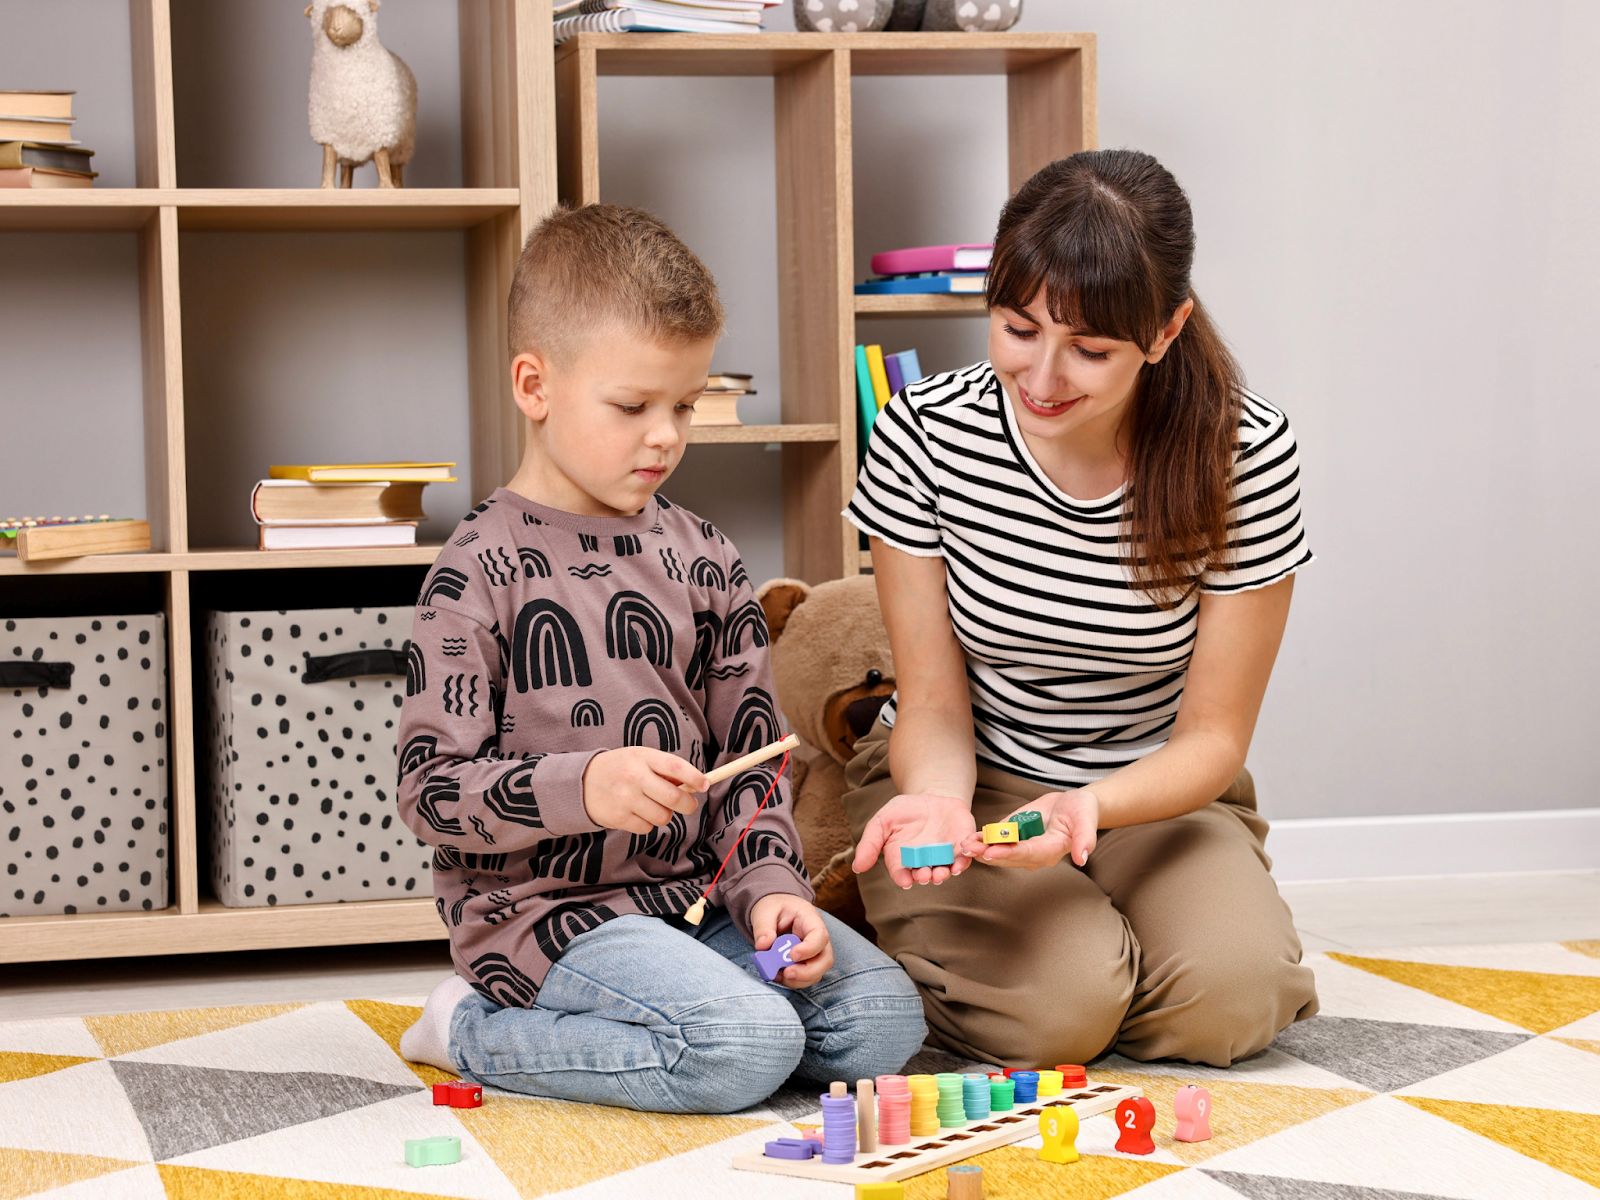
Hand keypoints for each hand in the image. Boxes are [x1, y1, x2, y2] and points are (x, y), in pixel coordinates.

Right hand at [581, 747, 706, 833]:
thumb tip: (695, 784)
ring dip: (665, 814)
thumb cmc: (621, 768)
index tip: (705, 784)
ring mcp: (626, 799)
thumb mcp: (640, 758)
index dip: (695, 777)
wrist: (582, 781)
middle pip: (674, 798)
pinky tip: (638, 812)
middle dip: (689, 805)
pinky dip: (648, 823)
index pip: (675, 767)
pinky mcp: (618, 818)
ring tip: (654, 805)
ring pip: (663, 817)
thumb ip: (665, 769)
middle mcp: (634, 777)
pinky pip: (647, 828)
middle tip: (689, 804)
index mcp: (643, 757)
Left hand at [750, 893, 832, 987]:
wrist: (774, 911)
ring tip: (777, 974)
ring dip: (798, 979)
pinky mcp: (806, 963)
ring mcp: (814, 952)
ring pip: (817, 973)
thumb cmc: (773, 907)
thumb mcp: (765, 911)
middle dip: (808, 972)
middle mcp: (818, 938)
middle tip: (787, 973)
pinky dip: (792, 981)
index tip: (792, 955)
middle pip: (825, 959)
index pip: (820, 936)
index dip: (809, 949)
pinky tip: (777, 975)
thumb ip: (763, 927)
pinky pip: (805, 978)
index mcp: (810, 919)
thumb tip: (763, 946)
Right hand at [853, 793, 977, 887]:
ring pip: (945, 869)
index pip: (901, 872)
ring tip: (941, 874)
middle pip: (925, 874)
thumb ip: (870, 843)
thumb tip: (857, 867)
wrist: (931, 796)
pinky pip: (965, 856)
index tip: (904, 881)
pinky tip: (961, 860)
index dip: (903, 878)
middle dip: (925, 877)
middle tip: (925, 876)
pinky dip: (964, 860)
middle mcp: (924, 862)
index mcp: (903, 859)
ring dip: (944, 873)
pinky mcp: (961, 845)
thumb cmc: (904, 811)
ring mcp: (944, 855)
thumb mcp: (882, 821)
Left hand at [959, 789, 1098, 869]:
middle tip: (969, 850)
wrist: (1074, 805)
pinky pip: (998, 840)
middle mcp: (1035, 853)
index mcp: (1051, 850)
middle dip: (988, 853)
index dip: (1010, 853)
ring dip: (981, 849)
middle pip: (1009, 856)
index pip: (1028, 853)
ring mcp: (1023, 846)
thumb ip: (1084, 839)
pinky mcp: (1015, 836)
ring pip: (1000, 851)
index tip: (991, 852)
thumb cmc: (1082, 812)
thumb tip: (1082, 858)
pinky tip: (968, 838)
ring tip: (964, 845)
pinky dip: (983, 840)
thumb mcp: (1086, 820)